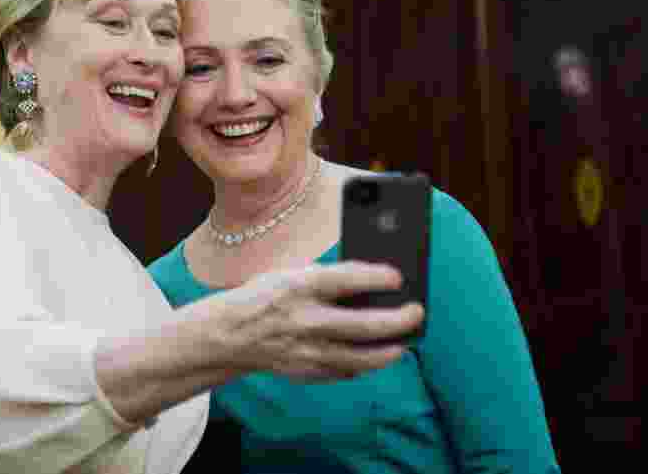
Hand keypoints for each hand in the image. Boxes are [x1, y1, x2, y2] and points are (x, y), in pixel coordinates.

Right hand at [213, 260, 424, 380]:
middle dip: (397, 320)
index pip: (347, 279)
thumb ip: (327, 278)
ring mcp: (307, 350)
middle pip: (364, 325)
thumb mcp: (291, 275)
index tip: (399, 277)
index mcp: (300, 286)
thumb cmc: (267, 296)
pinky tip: (376, 356)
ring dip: (388, 351)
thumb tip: (372, 282)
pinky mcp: (306, 371)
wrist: (231, 333)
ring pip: (360, 358)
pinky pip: (345, 371)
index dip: (378, 277)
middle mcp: (305, 319)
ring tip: (403, 343)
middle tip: (416, 313)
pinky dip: (363, 364)